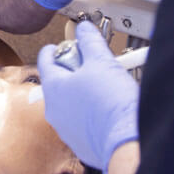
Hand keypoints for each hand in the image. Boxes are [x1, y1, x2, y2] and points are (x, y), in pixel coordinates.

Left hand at [37, 22, 138, 173]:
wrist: (128, 143)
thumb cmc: (112, 104)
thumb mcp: (101, 60)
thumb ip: (89, 41)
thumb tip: (85, 29)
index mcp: (53, 88)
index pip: (45, 60)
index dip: (54, 49)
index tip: (60, 46)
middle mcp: (55, 110)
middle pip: (58, 81)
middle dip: (73, 70)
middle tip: (90, 64)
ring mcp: (66, 129)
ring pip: (70, 102)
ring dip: (82, 91)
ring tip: (102, 86)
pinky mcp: (82, 144)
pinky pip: (82, 121)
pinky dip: (90, 112)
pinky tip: (106, 106)